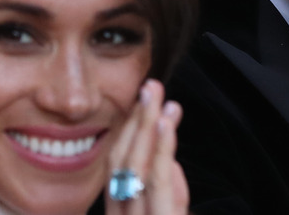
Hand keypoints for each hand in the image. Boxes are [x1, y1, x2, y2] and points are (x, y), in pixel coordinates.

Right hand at [104, 79, 188, 214]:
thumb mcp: (169, 212)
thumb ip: (169, 189)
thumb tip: (170, 161)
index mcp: (120, 212)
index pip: (117, 165)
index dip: (127, 131)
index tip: (140, 102)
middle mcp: (120, 214)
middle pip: (122, 159)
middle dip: (135, 119)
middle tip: (150, 87)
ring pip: (136, 163)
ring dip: (146, 123)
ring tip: (155, 94)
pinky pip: (157, 180)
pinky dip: (161, 148)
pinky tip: (164, 123)